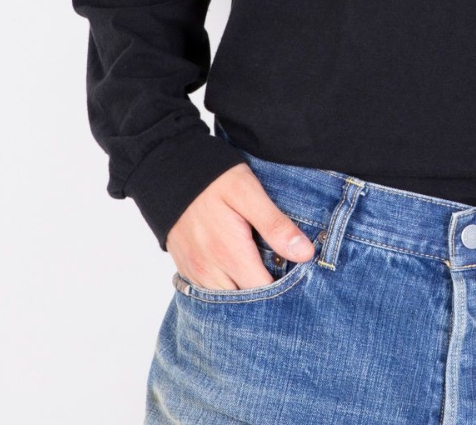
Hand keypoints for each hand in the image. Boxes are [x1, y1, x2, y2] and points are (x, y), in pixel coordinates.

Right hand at [165, 161, 315, 290]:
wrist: (169, 171)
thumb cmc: (213, 179)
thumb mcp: (248, 192)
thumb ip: (275, 225)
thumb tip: (305, 254)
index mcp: (229, 254)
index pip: (264, 293)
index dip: (284, 289)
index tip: (298, 275)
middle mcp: (209, 272)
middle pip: (244, 304)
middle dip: (265, 295)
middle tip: (282, 273)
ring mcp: (195, 273)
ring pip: (225, 302)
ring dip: (244, 294)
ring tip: (261, 271)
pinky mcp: (186, 270)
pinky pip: (208, 294)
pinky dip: (226, 290)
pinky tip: (238, 272)